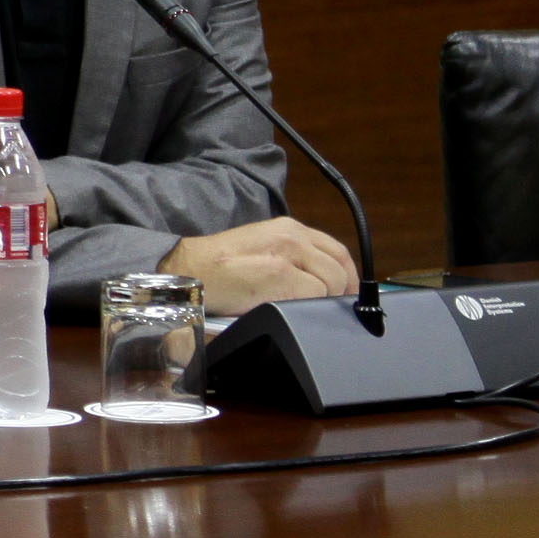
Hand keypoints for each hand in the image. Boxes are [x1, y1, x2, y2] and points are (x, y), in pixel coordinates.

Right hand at [160, 217, 359, 310]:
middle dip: (338, 293)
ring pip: (332, 284)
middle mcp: (293, 236)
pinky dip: (306, 307)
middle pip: (341, 269)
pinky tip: (285, 308)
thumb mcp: (263, 249)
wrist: (189, 270)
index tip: (345, 295)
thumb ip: (294, 258)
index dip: (349, 277)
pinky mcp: (282, 275)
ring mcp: (289, 254)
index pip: (338, 251)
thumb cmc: (220, 267)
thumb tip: (324, 285)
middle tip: (322, 309)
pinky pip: (315, 296)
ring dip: (319, 301)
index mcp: (290, 228)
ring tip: (294, 307)